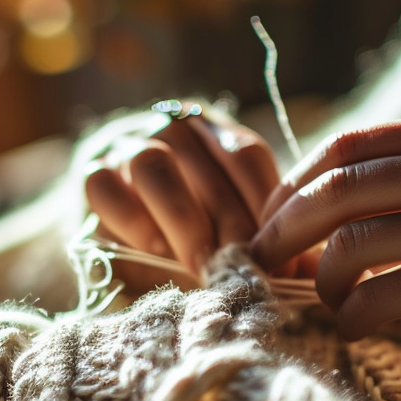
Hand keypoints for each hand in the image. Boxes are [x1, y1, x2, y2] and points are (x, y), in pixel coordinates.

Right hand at [83, 103, 283, 295]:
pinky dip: (133, 221)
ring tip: (202, 265)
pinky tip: (153, 250)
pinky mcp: (88, 171)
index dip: (265, 208)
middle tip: (244, 272)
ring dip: (183, 221)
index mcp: (213, 132)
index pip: (247, 155)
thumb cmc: (178, 231)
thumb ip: (263, 245)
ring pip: (154, 165)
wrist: (107, 225)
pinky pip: (106, 186)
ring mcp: (124, 143)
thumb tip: (313, 275)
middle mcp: (169, 125)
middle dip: (231, 226)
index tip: (280, 259)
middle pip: (207, 166)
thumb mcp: (224, 229)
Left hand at [250, 108, 400, 337]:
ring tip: (326, 296)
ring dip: (320, 278)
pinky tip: (352, 326)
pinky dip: (350, 316)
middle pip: (340, 188)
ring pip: (352, 244)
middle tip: (260, 256)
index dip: (298, 180)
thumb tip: (317, 189)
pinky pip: (378, 299)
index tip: (272, 212)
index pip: (353, 143)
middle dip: (285, 226)